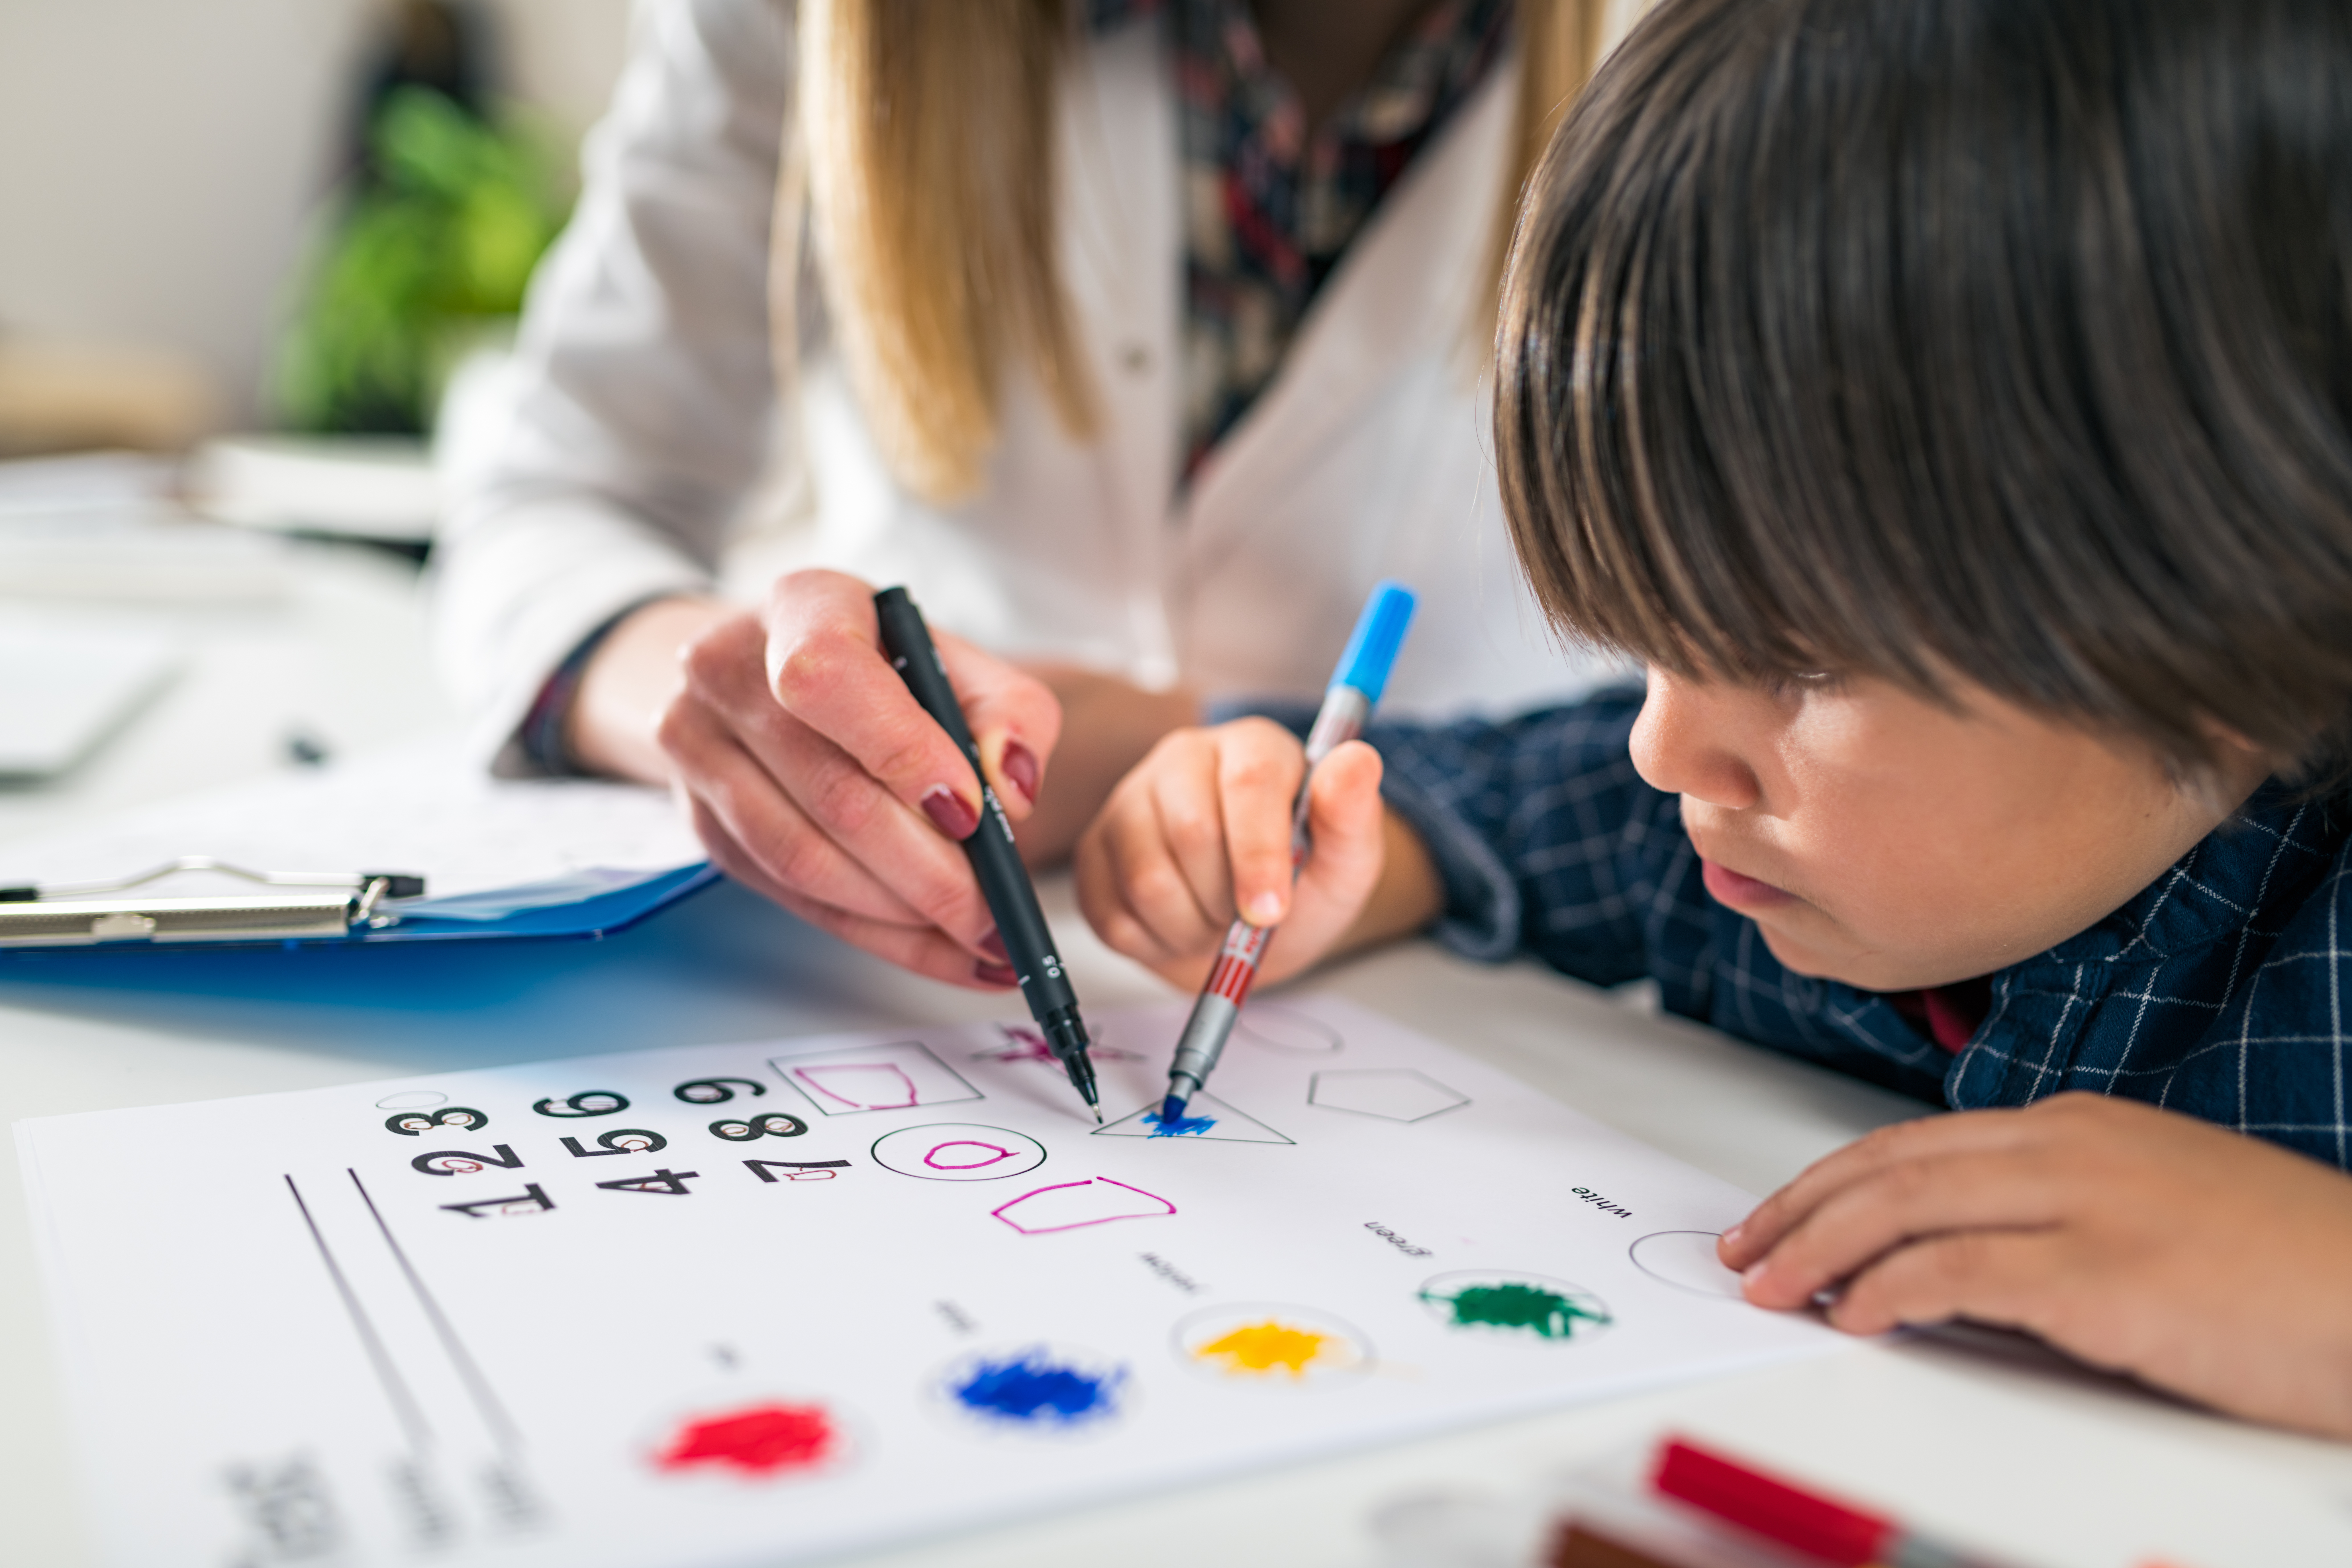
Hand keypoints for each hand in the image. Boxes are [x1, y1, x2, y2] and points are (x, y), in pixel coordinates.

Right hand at [570, 571, 1059, 989]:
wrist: (774, 672)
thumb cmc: (884, 668)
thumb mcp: (959, 663)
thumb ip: (1008, 714)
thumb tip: (1012, 789)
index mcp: (800, 607)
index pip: (829, 680)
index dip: (904, 754)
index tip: (973, 814)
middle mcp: (726, 670)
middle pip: (830, 793)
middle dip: (929, 871)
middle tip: (996, 916)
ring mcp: (698, 749)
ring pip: (803, 859)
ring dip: (901, 915)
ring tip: (975, 940)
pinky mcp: (703, 821)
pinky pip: (791, 896)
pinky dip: (873, 932)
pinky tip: (935, 948)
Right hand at [1074, 717, 1440, 988]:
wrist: (1257, 926)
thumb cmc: (1304, 884)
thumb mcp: (1348, 858)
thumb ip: (1352, 813)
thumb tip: (1356, 762)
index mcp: (1251, 748)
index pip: (1248, 782)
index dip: (1259, 854)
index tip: (1272, 911)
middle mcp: (1183, 759)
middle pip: (1191, 832)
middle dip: (1227, 897)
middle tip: (1248, 916)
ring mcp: (1129, 802)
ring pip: (1146, 879)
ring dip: (1191, 926)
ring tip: (1216, 920)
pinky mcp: (1095, 852)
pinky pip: (1113, 914)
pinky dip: (1154, 942)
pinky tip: (1180, 926)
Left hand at [1721, 1093, 2351, 1436]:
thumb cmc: (2273, 1268)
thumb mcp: (2144, 1218)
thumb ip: (2050, 1220)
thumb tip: (1951, 1261)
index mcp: (2075, 1129)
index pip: (1912, 1144)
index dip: (1830, 1183)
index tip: (1777, 1220)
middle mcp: (2068, 1150)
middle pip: (1891, 1167)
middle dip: (1801, 1211)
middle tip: (1746, 1253)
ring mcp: (2086, 1207)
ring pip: (1906, 1208)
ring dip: (1822, 1252)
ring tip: (1773, 1288)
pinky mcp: (2104, 1276)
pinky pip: (1960, 1272)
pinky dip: (1891, 1292)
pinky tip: (1856, 1316)